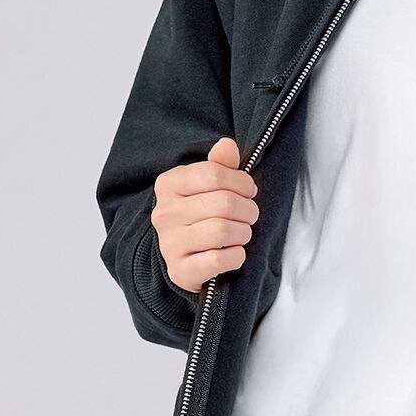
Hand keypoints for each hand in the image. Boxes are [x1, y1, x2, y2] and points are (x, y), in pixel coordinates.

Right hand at [151, 136, 258, 293]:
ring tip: (242, 233)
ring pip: (222, 230)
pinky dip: (236, 256)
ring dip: (243, 232)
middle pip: (224, 203)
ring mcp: (169, 243)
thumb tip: (227, 145)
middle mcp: (164, 212)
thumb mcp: (209, 186)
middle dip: (248, 210)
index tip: (249, 191)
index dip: (242, 182)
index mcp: (169, 184)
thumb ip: (220, 165)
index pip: (215, 174)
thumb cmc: (203, 216)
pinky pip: (218, 259)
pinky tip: (234, 253)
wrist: (187, 260)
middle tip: (250, 215)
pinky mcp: (179, 270)